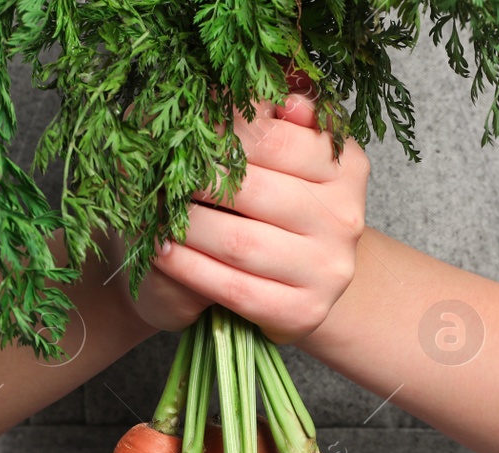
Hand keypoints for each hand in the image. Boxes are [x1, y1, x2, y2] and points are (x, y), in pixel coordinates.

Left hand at [106, 82, 370, 344]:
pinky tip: (161, 251)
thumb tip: (251, 92)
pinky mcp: (303, 313)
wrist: (298, 284)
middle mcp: (345, 218)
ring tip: (152, 210)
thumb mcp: (284, 159)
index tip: (178, 126)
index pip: (274, 139)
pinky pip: (234, 289)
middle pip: (254, 190)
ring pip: (241, 242)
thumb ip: (273, 122)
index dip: (219, 131)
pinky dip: (190, 268)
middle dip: (195, 177)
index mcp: (346, 168)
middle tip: (153, 168)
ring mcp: (328, 271)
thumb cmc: (276, 211)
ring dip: (185, 225)